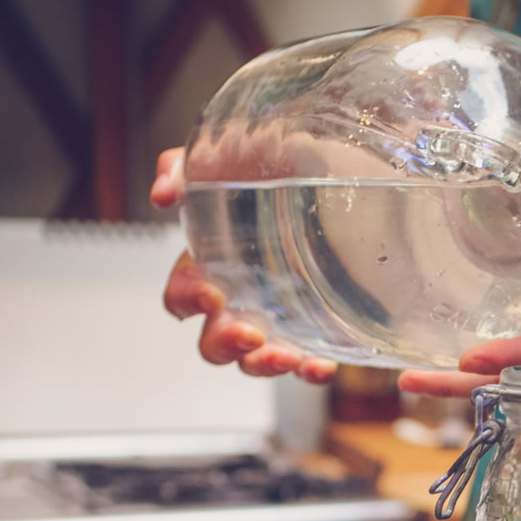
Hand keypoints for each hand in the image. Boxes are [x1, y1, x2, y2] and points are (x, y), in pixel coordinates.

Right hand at [152, 147, 336, 384]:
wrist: (357, 168)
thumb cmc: (290, 159)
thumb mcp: (238, 150)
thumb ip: (188, 166)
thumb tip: (162, 193)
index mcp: (215, 262)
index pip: (181, 296)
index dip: (186, 301)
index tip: (207, 294)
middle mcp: (244, 297)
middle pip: (215, 342)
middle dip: (225, 344)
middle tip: (249, 333)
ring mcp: (283, 318)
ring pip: (257, 362)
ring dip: (265, 365)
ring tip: (287, 356)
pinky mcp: (322, 329)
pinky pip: (309, 364)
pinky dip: (311, 371)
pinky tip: (323, 365)